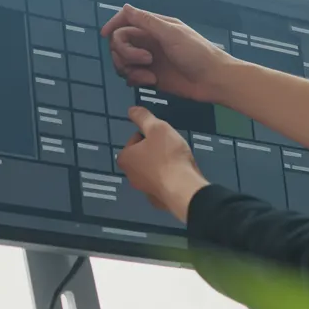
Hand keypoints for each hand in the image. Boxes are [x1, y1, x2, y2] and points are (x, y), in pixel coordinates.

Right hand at [101, 4, 235, 102]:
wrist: (213, 80)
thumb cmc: (198, 53)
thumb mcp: (171, 34)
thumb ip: (146, 22)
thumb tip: (125, 7)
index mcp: (155, 26)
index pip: (126, 20)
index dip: (113, 24)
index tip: (105, 35)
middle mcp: (149, 41)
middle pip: (120, 42)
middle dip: (124, 52)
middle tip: (144, 59)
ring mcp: (149, 60)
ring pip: (122, 61)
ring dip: (129, 68)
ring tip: (148, 75)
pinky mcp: (151, 77)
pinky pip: (131, 77)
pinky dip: (136, 80)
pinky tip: (152, 82)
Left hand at [115, 107, 210, 222]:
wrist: (183, 188)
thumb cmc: (168, 155)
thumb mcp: (157, 128)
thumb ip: (143, 118)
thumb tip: (132, 110)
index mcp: (125, 158)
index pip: (135, 139)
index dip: (149, 136)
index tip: (162, 137)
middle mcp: (130, 175)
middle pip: (142, 156)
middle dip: (155, 151)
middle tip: (170, 148)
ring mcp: (143, 190)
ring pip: (152, 170)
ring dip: (162, 165)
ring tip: (177, 161)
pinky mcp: (157, 199)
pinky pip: (162, 183)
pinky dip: (168, 179)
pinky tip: (179, 175)